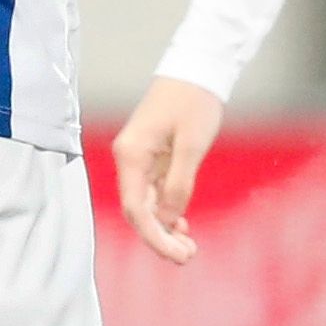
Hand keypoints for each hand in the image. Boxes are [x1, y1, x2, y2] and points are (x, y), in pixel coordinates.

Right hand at [114, 76, 226, 264]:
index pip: (136, 209)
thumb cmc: (194, 101)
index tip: (177, 255)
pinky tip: (183, 227)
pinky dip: (167, 212)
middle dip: (160, 238)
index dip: (154, 237)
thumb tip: (170, 220)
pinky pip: (154, 193)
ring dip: (164, 229)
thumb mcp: (192, 145)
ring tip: (189, 248)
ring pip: (146, 205)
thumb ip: (179, 184)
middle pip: (138, 211)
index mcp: (131, 155)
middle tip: (188, 257)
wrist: (197, 69)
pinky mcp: (152, 158)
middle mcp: (129, 159)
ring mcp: (139, 159)